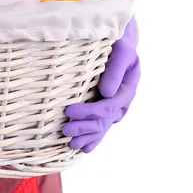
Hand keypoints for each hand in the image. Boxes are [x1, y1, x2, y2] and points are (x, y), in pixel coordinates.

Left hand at [63, 18, 140, 152]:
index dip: (89, 111)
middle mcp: (122, 102)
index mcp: (127, 88)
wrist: (118, 45)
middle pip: (104, 120)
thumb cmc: (117, 45)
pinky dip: (93, 139)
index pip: (108, 105)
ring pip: (103, 128)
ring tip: (70, 143)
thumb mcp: (120, 51)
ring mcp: (115, 108)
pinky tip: (83, 148)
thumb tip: (106, 92)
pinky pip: (102, 128)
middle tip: (65, 130)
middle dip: (84, 127)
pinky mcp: (106, 109)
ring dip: (87, 136)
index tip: (68, 110)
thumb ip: (115, 69)